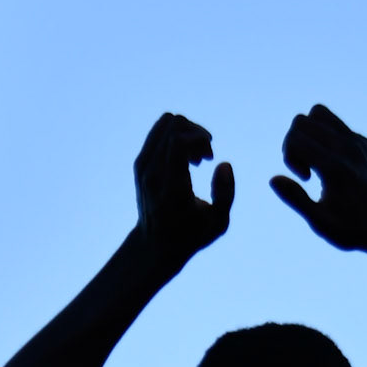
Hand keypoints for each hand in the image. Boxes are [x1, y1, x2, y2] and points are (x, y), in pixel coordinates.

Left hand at [133, 113, 233, 274]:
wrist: (154, 244)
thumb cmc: (190, 235)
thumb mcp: (218, 223)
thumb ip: (226, 194)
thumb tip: (223, 163)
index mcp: (171, 189)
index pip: (177, 142)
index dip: (199, 137)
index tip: (209, 156)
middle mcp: (153, 174)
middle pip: (173, 124)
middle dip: (196, 132)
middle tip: (205, 156)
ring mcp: (142, 167)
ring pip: (165, 122)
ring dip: (187, 132)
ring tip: (197, 157)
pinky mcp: (140, 163)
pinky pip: (159, 130)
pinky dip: (177, 135)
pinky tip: (186, 158)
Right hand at [270, 105, 366, 253]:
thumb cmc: (350, 229)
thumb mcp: (319, 222)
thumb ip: (295, 198)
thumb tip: (273, 179)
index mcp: (335, 167)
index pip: (296, 138)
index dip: (289, 157)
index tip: (304, 179)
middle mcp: (348, 148)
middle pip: (304, 120)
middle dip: (295, 141)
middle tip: (305, 167)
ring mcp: (360, 143)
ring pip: (321, 113)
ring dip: (310, 133)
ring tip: (315, 159)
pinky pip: (338, 127)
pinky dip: (328, 141)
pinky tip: (335, 167)